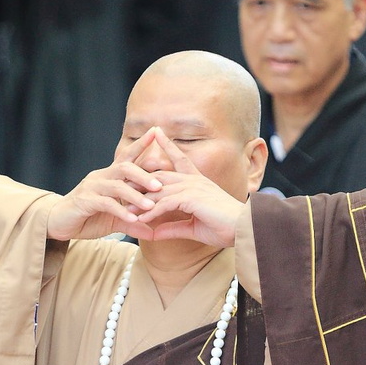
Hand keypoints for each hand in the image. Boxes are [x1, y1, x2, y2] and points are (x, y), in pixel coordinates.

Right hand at [47, 132, 164, 240]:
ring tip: (150, 206)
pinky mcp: (84, 201)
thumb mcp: (115, 221)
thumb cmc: (87, 218)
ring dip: (135, 195)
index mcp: (109, 176)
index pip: (127, 156)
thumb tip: (153, 234)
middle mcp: (101, 177)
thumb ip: (133, 224)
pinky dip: (121, 211)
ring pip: (117, 185)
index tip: (157, 131)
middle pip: (125, 167)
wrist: (58, 224)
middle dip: (144, 175)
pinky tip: (133, 219)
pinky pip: (106, 203)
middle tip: (160, 185)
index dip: (141, 144)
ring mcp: (91, 187)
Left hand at [131, 130, 245, 248]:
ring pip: (159, 191)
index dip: (168, 145)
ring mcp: (192, 187)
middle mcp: (194, 181)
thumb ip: (172, 228)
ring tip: (124, 209)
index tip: (157, 132)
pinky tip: (140, 219)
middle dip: (140, 180)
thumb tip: (154, 232)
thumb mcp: (193, 228)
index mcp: (197, 182)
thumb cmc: (224, 228)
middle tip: (121, 184)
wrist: (244, 230)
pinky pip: (164, 203)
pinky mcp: (191, 198)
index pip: (179, 158)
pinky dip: (151, 212)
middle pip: (160, 176)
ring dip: (141, 201)